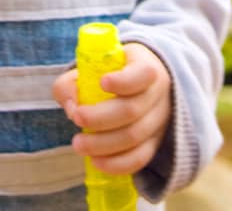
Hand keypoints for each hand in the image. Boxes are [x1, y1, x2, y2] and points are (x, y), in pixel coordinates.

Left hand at [51, 42, 171, 174]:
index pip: (143, 74)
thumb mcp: (90, 69)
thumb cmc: (109, 76)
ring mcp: (159, 120)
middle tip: (77, 118)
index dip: (123, 81)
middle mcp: (158, 94)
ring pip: (134, 137)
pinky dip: (116, 164)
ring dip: (102, 144)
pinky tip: (95, 161)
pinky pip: (139, 158)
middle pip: (132, 110)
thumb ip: (72, 84)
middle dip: (100, 118)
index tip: (102, 82)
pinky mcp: (155, 143)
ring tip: (78, 144)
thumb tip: (72, 108)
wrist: (138, 89)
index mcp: (145, 67)